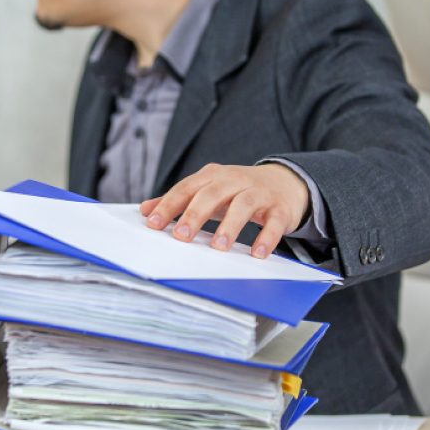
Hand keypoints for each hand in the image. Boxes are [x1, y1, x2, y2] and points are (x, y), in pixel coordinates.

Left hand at [140, 163, 309, 258]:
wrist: (284, 182)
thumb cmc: (237, 190)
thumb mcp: (207, 191)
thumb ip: (178, 200)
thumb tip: (145, 210)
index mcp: (212, 176)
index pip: (186, 188)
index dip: (169, 205)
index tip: (153, 223)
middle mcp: (234, 180)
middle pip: (212, 194)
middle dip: (194, 214)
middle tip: (181, 236)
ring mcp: (259, 193)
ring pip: (243, 205)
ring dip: (230, 226)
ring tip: (218, 247)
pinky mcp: (279, 208)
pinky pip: (274, 222)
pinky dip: (267, 237)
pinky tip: (257, 253)